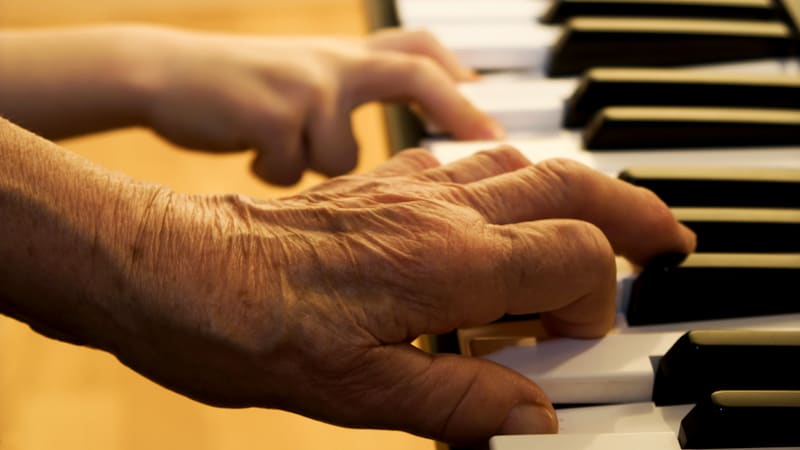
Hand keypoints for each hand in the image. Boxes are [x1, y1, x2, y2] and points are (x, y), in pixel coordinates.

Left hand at [107, 146, 694, 446]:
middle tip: (667, 240)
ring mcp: (407, 187)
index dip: (596, 304)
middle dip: (631, 211)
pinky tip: (503, 218)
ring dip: (574, 192)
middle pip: (569, 183)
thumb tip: (531, 418)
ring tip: (600, 228)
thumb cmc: (241, 329)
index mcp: (442, 264)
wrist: (168, 267)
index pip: (574, 259)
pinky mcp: (379, 184)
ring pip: (523, 163)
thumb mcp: (354, 394)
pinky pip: (467, 166)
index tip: (573, 349)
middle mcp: (436, 211)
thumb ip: (457, 403)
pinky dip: (510, 187)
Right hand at [137, 26, 501, 183]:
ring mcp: (305, 86)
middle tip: (494, 137)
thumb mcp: (301, 75)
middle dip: (457, 105)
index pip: (413, 49)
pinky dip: (275, 174)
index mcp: (341, 57)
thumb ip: (350, 91)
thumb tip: (395, 142)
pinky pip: (297, 172)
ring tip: (272, 147)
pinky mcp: (273, 114)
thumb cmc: (239, 87)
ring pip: (342, 158)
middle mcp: (333, 63)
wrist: (166, 73)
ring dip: (312, 166)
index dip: (456, 78)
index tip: (489, 111)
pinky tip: (249, 153)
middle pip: (413, 70)